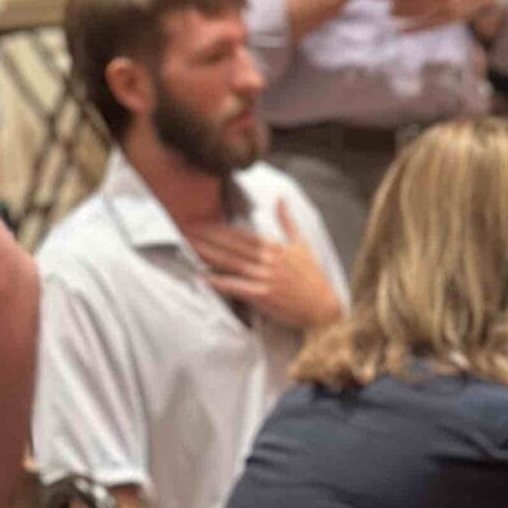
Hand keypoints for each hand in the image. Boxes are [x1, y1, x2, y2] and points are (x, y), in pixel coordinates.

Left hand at [191, 203, 341, 331]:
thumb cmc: (315, 279)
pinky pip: (237, 287)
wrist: (324, 309)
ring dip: (208, 255)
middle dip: (206, 237)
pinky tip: (204, 278)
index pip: (241, 235)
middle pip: (231, 246)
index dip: (219, 228)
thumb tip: (281, 198)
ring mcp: (265, 278)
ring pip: (231, 263)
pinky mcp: (264, 296)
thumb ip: (288, 221)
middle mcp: (268, 260)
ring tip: (188, 247)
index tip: (199, 221)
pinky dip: (220, 283)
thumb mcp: (303, 245)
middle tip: (183, 229)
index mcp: (275, 247)